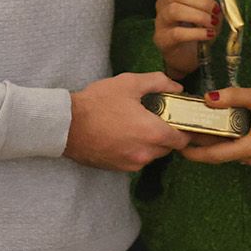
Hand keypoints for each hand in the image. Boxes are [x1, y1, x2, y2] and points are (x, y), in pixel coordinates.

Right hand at [64, 72, 189, 171]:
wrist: (67, 125)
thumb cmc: (98, 102)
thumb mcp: (129, 83)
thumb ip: (158, 82)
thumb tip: (177, 86)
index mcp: (153, 133)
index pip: (183, 139)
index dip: (184, 128)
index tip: (178, 118)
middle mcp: (146, 153)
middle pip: (168, 147)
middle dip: (166, 133)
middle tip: (154, 116)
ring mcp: (132, 164)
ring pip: (152, 154)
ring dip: (150, 142)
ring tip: (135, 124)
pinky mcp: (118, 169)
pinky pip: (136, 159)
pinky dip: (136, 149)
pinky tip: (122, 134)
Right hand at [154, 0, 220, 78]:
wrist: (190, 55)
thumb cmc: (200, 25)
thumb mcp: (214, 3)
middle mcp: (164, 2)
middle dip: (201, 0)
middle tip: (216, 9)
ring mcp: (161, 21)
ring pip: (174, 10)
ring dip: (199, 16)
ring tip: (214, 22)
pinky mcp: (163, 39)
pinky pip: (177, 33)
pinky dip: (196, 33)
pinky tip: (209, 35)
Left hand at [180, 87, 250, 171]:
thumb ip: (232, 97)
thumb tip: (207, 99)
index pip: (218, 156)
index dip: (197, 154)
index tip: (181, 149)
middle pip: (225, 155)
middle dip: (208, 144)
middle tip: (192, 131)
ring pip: (236, 155)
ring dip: (224, 143)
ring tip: (210, 127)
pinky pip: (247, 155)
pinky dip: (238, 144)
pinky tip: (233, 131)